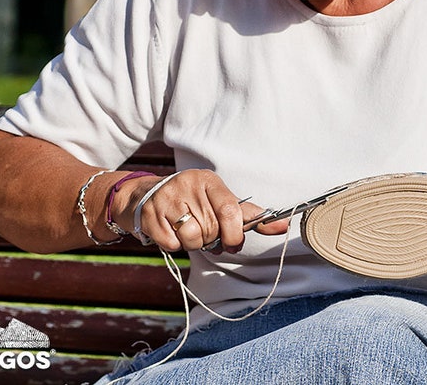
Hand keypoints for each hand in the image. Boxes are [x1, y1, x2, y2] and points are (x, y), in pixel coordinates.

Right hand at [112, 169, 289, 252]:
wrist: (144, 196)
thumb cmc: (192, 202)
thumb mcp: (218, 201)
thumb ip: (248, 214)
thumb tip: (282, 225)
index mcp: (209, 181)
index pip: (230, 210)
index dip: (235, 233)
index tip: (234, 243)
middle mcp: (188, 185)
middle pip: (212, 229)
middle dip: (213, 240)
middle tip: (206, 234)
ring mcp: (166, 199)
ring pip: (193, 239)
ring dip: (193, 244)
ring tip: (187, 231)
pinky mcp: (148, 215)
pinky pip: (172, 244)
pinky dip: (173, 245)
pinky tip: (170, 231)